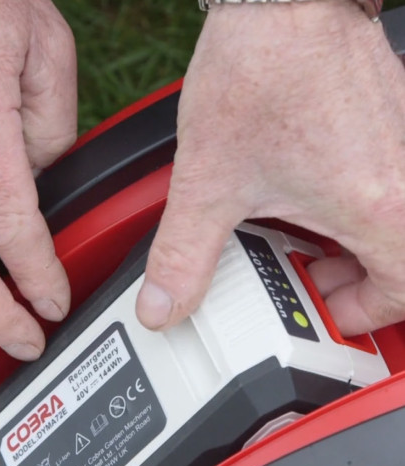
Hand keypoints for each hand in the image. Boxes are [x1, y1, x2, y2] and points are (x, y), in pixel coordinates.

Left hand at [136, 0, 404, 335]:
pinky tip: (310, 195)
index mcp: (379, 206)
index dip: (362, 315)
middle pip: (403, 263)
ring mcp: (402, 146)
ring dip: (353, 246)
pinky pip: (388, 185)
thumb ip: (181, 255)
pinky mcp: (389, 122)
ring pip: (396, 225)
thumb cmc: (260, 72)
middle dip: (354, 284)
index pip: (402, 294)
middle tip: (309, 277)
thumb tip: (162, 305)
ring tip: (304, 240)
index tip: (322, 309)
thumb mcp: (209, 184)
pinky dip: (354, 207)